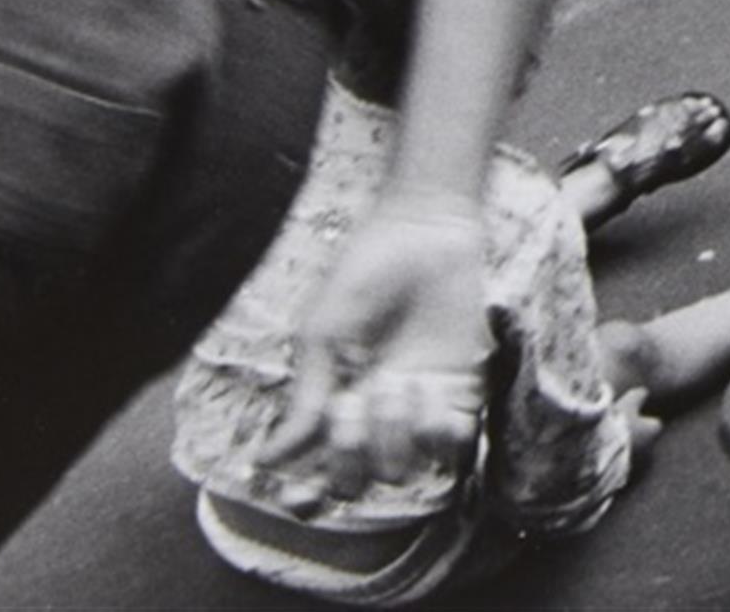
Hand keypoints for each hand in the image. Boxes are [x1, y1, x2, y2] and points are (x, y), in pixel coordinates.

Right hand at [261, 192, 491, 497]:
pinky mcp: (462, 394)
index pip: (319, 473)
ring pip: (403, 470)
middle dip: (350, 456)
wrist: (424, 231)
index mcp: (333, 404)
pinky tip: (426, 389)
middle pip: (359, 483)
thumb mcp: (322, 334)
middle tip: (352, 404)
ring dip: (393, 438)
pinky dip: (435, 431)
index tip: (301, 498)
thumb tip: (267, 461)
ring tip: (396, 383)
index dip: (309, 498)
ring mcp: (418, 410)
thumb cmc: (363, 273)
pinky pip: (452, 446)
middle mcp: (375, 417)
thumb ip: (305, 398)